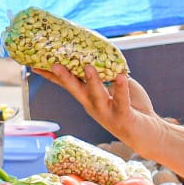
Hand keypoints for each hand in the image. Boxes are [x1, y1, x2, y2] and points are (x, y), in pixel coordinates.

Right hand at [34, 64, 160, 149]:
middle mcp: (94, 106)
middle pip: (76, 90)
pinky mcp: (123, 117)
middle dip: (65, 78)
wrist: (148, 133)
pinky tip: (121, 76)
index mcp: (89, 98)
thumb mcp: (117, 86)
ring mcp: (107, 113)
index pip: (68, 85)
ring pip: (96, 97)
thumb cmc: (132, 107)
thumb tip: (102, 52)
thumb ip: (108, 72)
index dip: (52, 76)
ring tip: (89, 67)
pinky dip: (121, 89)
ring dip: (92, 82)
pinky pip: (121, 101)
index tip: (35, 65)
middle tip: (53, 65)